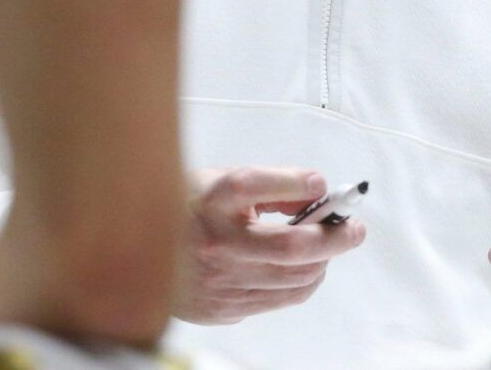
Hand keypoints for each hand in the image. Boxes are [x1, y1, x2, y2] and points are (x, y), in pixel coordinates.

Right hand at [174, 166, 365, 324]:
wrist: (136, 257)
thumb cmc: (185, 212)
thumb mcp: (217, 182)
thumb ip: (265, 185)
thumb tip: (313, 193)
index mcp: (208, 200)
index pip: (255, 184)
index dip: (295, 182)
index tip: (322, 184)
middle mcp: (213, 242)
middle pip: (290, 246)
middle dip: (334, 237)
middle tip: (354, 229)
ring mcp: (217, 280)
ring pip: (292, 279)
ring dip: (322, 263)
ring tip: (330, 248)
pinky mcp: (220, 308)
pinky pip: (278, 299)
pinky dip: (302, 283)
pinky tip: (306, 268)